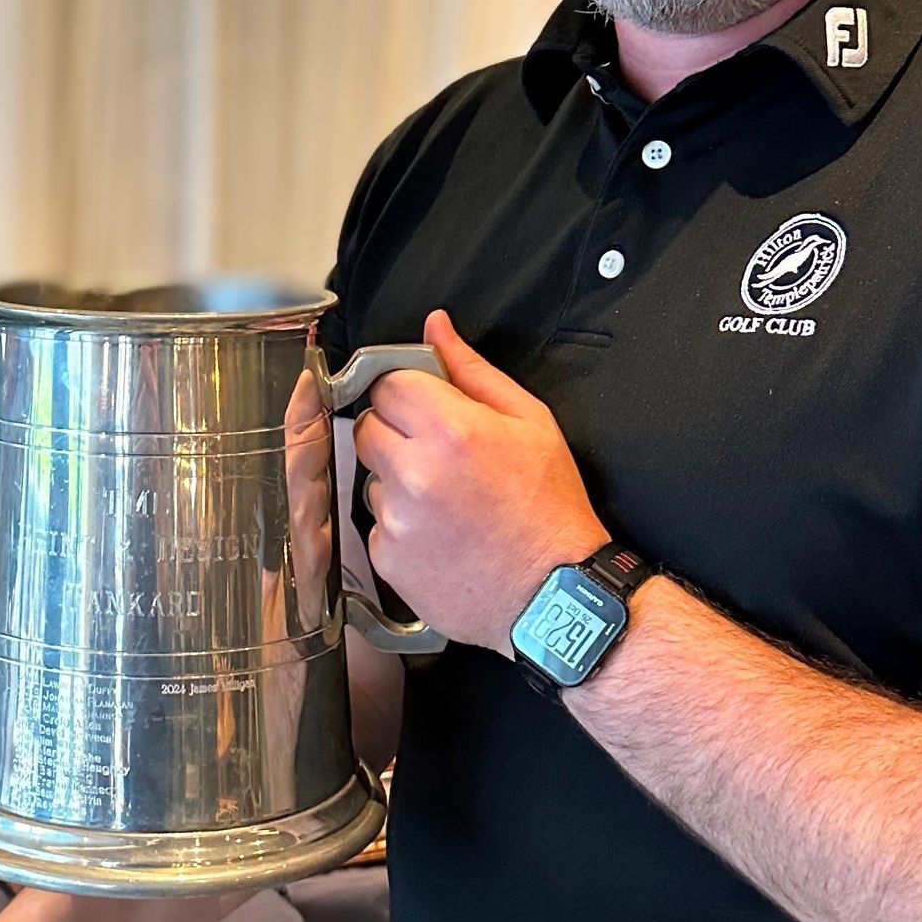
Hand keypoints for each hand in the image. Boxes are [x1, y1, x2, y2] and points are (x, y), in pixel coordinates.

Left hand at [353, 308, 606, 651]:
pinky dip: (401, 526)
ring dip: (398, 481)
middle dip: (397, 433)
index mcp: (450, 429)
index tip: (427, 408)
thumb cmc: (550, 508)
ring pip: (371, 477)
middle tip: (441, 455)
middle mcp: (415, 473)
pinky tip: (442, 534)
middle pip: (367, 427)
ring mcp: (397, 520)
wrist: (554, 594)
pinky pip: (377, 524)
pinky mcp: (388, 559)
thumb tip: (435, 327)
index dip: (408, 392)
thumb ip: (472, 370)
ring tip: (449, 502)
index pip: (387, 383)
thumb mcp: (529, 422)